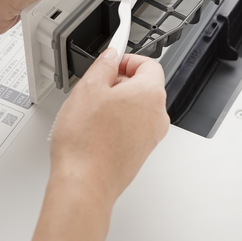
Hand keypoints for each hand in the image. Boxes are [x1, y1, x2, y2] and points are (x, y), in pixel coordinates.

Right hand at [26, 50, 169, 240]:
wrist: (84, 184)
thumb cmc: (87, 142)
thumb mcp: (88, 87)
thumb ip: (104, 64)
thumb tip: (111, 56)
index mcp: (151, 94)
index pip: (149, 64)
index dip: (128, 58)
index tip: (113, 61)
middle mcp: (157, 116)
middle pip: (144, 86)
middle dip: (121, 81)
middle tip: (97, 85)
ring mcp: (151, 136)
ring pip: (137, 107)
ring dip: (117, 102)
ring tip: (91, 110)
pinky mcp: (140, 152)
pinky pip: (132, 127)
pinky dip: (117, 122)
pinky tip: (94, 128)